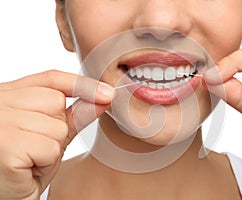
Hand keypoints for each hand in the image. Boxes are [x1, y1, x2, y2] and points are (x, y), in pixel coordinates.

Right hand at [0, 70, 113, 198]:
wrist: (3, 195)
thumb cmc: (22, 167)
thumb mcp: (48, 136)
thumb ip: (74, 116)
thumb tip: (104, 97)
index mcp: (9, 96)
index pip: (50, 79)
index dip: (80, 84)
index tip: (106, 93)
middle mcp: (0, 102)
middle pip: (56, 102)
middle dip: (57, 128)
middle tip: (34, 148)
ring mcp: (1, 121)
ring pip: (58, 127)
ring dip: (51, 150)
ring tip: (29, 161)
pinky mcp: (7, 144)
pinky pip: (51, 149)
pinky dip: (46, 164)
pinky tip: (26, 170)